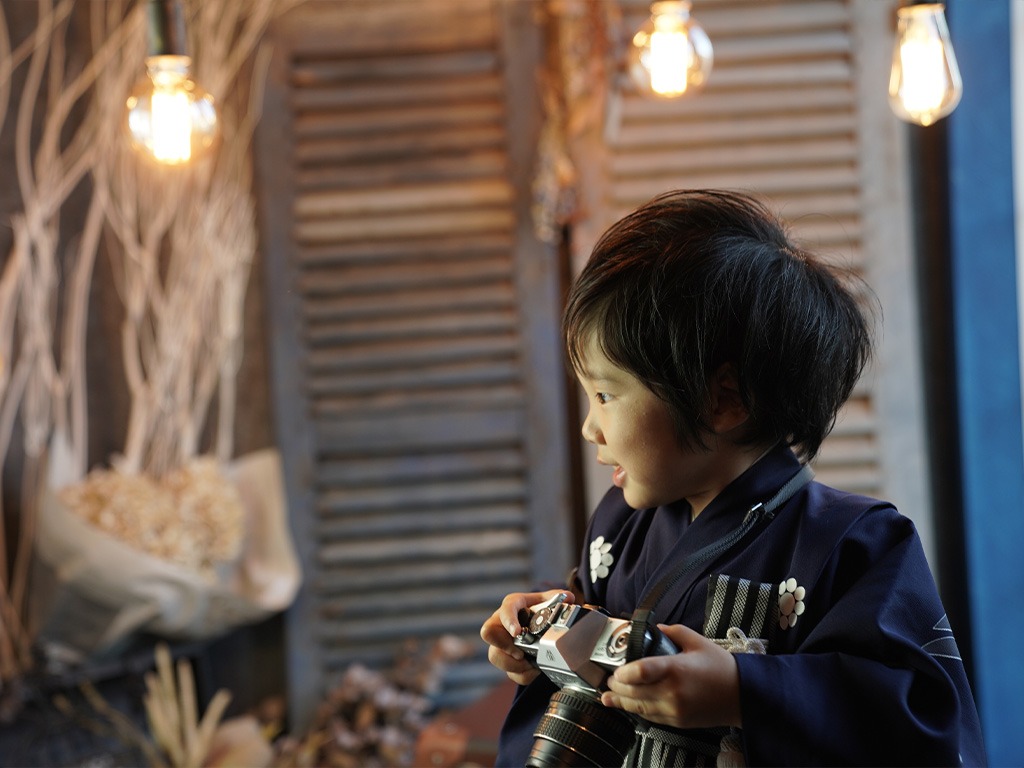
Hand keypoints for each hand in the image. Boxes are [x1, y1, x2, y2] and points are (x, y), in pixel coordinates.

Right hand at [480, 589, 574, 685]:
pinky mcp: (506, 659)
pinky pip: (508, 672)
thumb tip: (569, 597)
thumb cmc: (538, 608)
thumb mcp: (548, 600)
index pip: (506, 609)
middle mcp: (501, 622)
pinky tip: (534, 671)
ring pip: (495, 656)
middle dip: (504, 646)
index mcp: (512, 605)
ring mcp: (500, 642)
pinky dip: (522, 675)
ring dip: (513, 664)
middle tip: (520, 654)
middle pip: (489, 633)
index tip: (517, 633)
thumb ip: (557, 598)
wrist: (537, 621)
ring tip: (530, 665)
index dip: (509, 621)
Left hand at [600, 623, 741, 728]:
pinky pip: (650, 717)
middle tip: (608, 680)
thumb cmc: (721, 667)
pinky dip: (637, 710)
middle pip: (634, 692)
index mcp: (676, 669)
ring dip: (621, 702)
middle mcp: (672, 692)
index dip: (623, 672)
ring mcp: (674, 709)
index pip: (641, 671)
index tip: (616, 669)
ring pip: (639, 707)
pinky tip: (629, 705)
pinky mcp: (677, 721)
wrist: (742, 695)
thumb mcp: (698, 641)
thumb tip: (655, 629)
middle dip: (617, 687)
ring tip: (608, 696)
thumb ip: (674, 632)